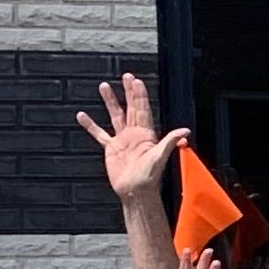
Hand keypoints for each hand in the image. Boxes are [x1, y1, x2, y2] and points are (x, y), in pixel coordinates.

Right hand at [77, 72, 188, 199]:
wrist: (135, 192)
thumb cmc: (149, 177)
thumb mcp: (160, 157)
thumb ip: (170, 142)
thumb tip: (186, 131)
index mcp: (146, 133)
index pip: (142, 109)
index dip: (139, 95)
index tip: (136, 81)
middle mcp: (135, 134)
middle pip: (131, 107)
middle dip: (128, 92)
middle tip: (126, 76)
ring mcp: (122, 140)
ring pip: (115, 116)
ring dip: (110, 101)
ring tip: (104, 86)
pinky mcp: (111, 149)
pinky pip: (99, 134)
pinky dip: (91, 125)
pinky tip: (82, 116)